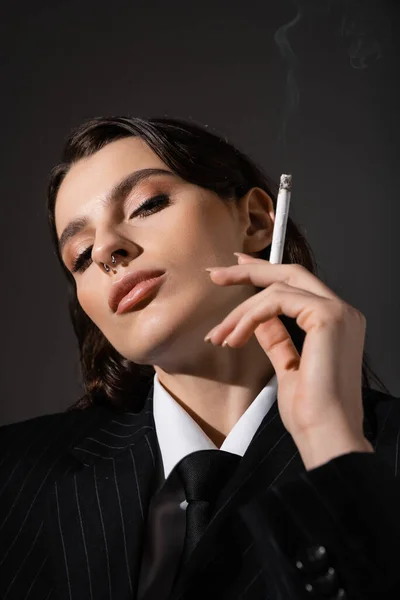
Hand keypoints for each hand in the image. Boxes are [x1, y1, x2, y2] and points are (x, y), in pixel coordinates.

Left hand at [204, 252, 372, 468]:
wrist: (324, 434)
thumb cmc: (309, 411)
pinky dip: (249, 317)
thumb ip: (277, 337)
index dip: (264, 273)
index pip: (297, 285)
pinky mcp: (328, 316)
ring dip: (240, 311)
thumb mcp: (287, 366)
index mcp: (335, 323)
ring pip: (278, 289)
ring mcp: (338, 311)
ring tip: (218, 335)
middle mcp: (342, 312)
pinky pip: (276, 301)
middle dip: (249, 271)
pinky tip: (234, 338)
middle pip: (290, 273)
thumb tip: (258, 319)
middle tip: (216, 273)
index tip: (234, 269)